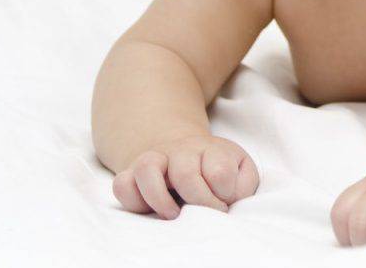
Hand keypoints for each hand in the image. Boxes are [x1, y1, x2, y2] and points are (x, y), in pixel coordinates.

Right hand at [111, 134, 259, 219]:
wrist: (185, 150)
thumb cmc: (216, 167)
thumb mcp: (240, 170)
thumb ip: (243, 184)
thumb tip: (228, 199)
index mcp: (212, 150)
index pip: (220, 171)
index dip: (225, 193)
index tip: (225, 202)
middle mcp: (182, 151)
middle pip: (185, 174)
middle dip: (199, 202)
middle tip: (206, 214)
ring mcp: (155, 159)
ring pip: (147, 168)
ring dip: (159, 198)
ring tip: (173, 214)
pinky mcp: (132, 173)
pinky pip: (122, 184)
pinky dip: (133, 200)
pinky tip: (150, 209)